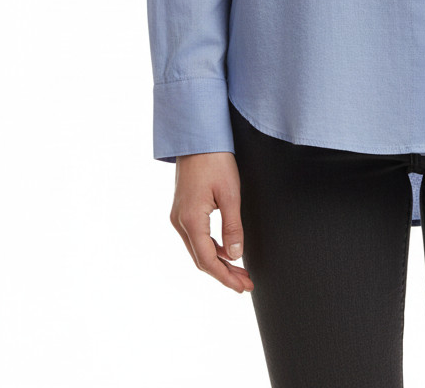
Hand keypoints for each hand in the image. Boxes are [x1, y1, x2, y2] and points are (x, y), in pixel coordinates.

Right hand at [170, 152, 253, 293]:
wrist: (197, 136)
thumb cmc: (215, 160)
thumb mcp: (230, 194)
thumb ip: (233, 227)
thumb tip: (236, 256)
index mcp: (191, 220)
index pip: (208, 261)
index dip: (226, 277)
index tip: (243, 287)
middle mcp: (179, 222)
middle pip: (201, 259)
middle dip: (224, 274)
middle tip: (245, 284)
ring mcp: (178, 215)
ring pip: (197, 249)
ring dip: (218, 262)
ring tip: (240, 271)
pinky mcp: (182, 209)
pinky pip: (195, 237)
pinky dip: (211, 248)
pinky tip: (227, 250)